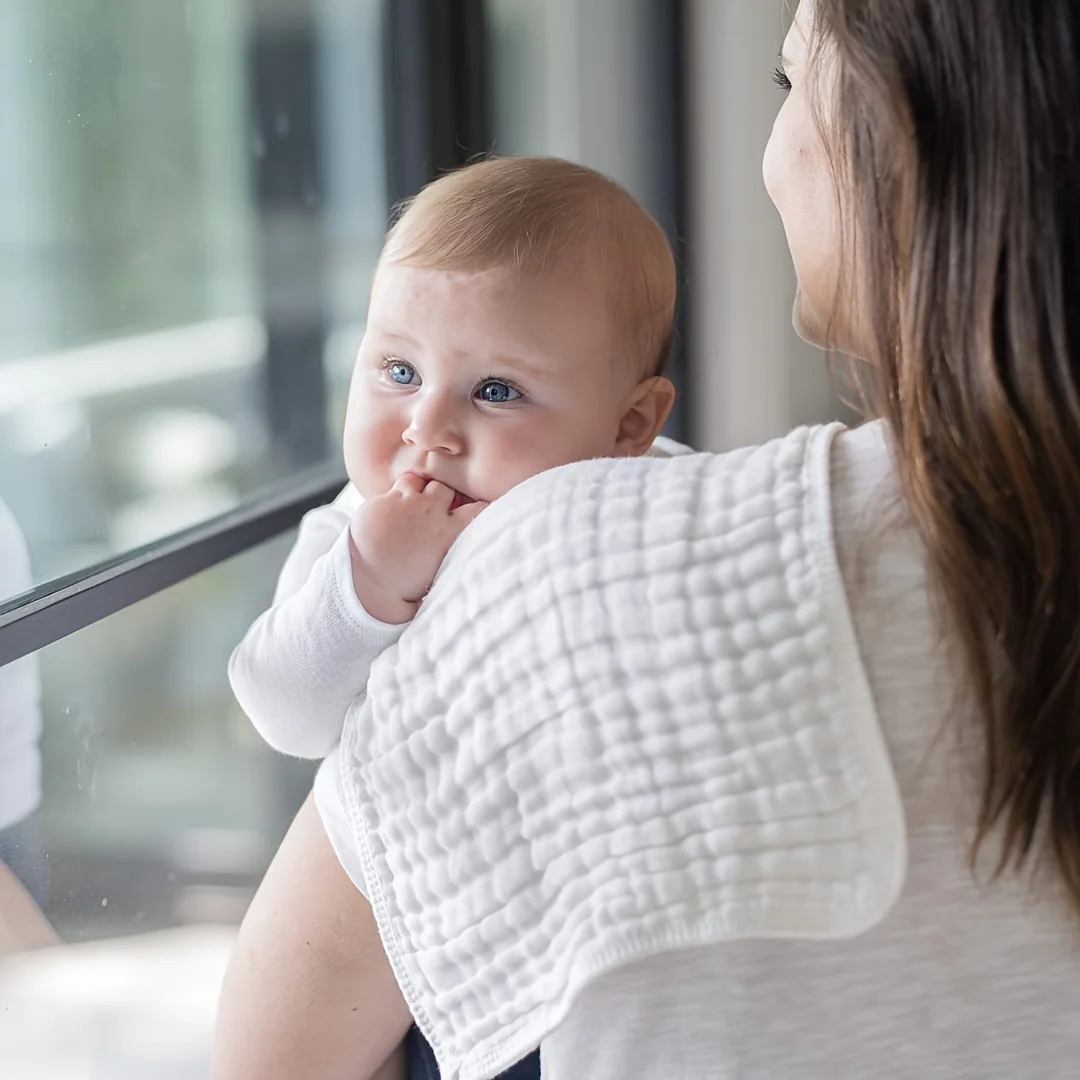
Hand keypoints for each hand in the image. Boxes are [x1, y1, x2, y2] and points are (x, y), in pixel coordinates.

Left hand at [348, 475, 486, 623]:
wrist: (369, 583)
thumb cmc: (405, 583)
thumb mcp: (439, 568)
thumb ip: (452, 547)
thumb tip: (466, 542)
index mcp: (449, 533)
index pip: (477, 508)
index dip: (475, 506)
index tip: (470, 510)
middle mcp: (430, 513)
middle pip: (447, 487)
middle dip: (444, 493)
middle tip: (435, 507)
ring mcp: (406, 503)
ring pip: (420, 480)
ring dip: (419, 489)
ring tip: (412, 504)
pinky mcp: (385, 500)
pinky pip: (396, 487)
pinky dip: (396, 495)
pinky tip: (392, 511)